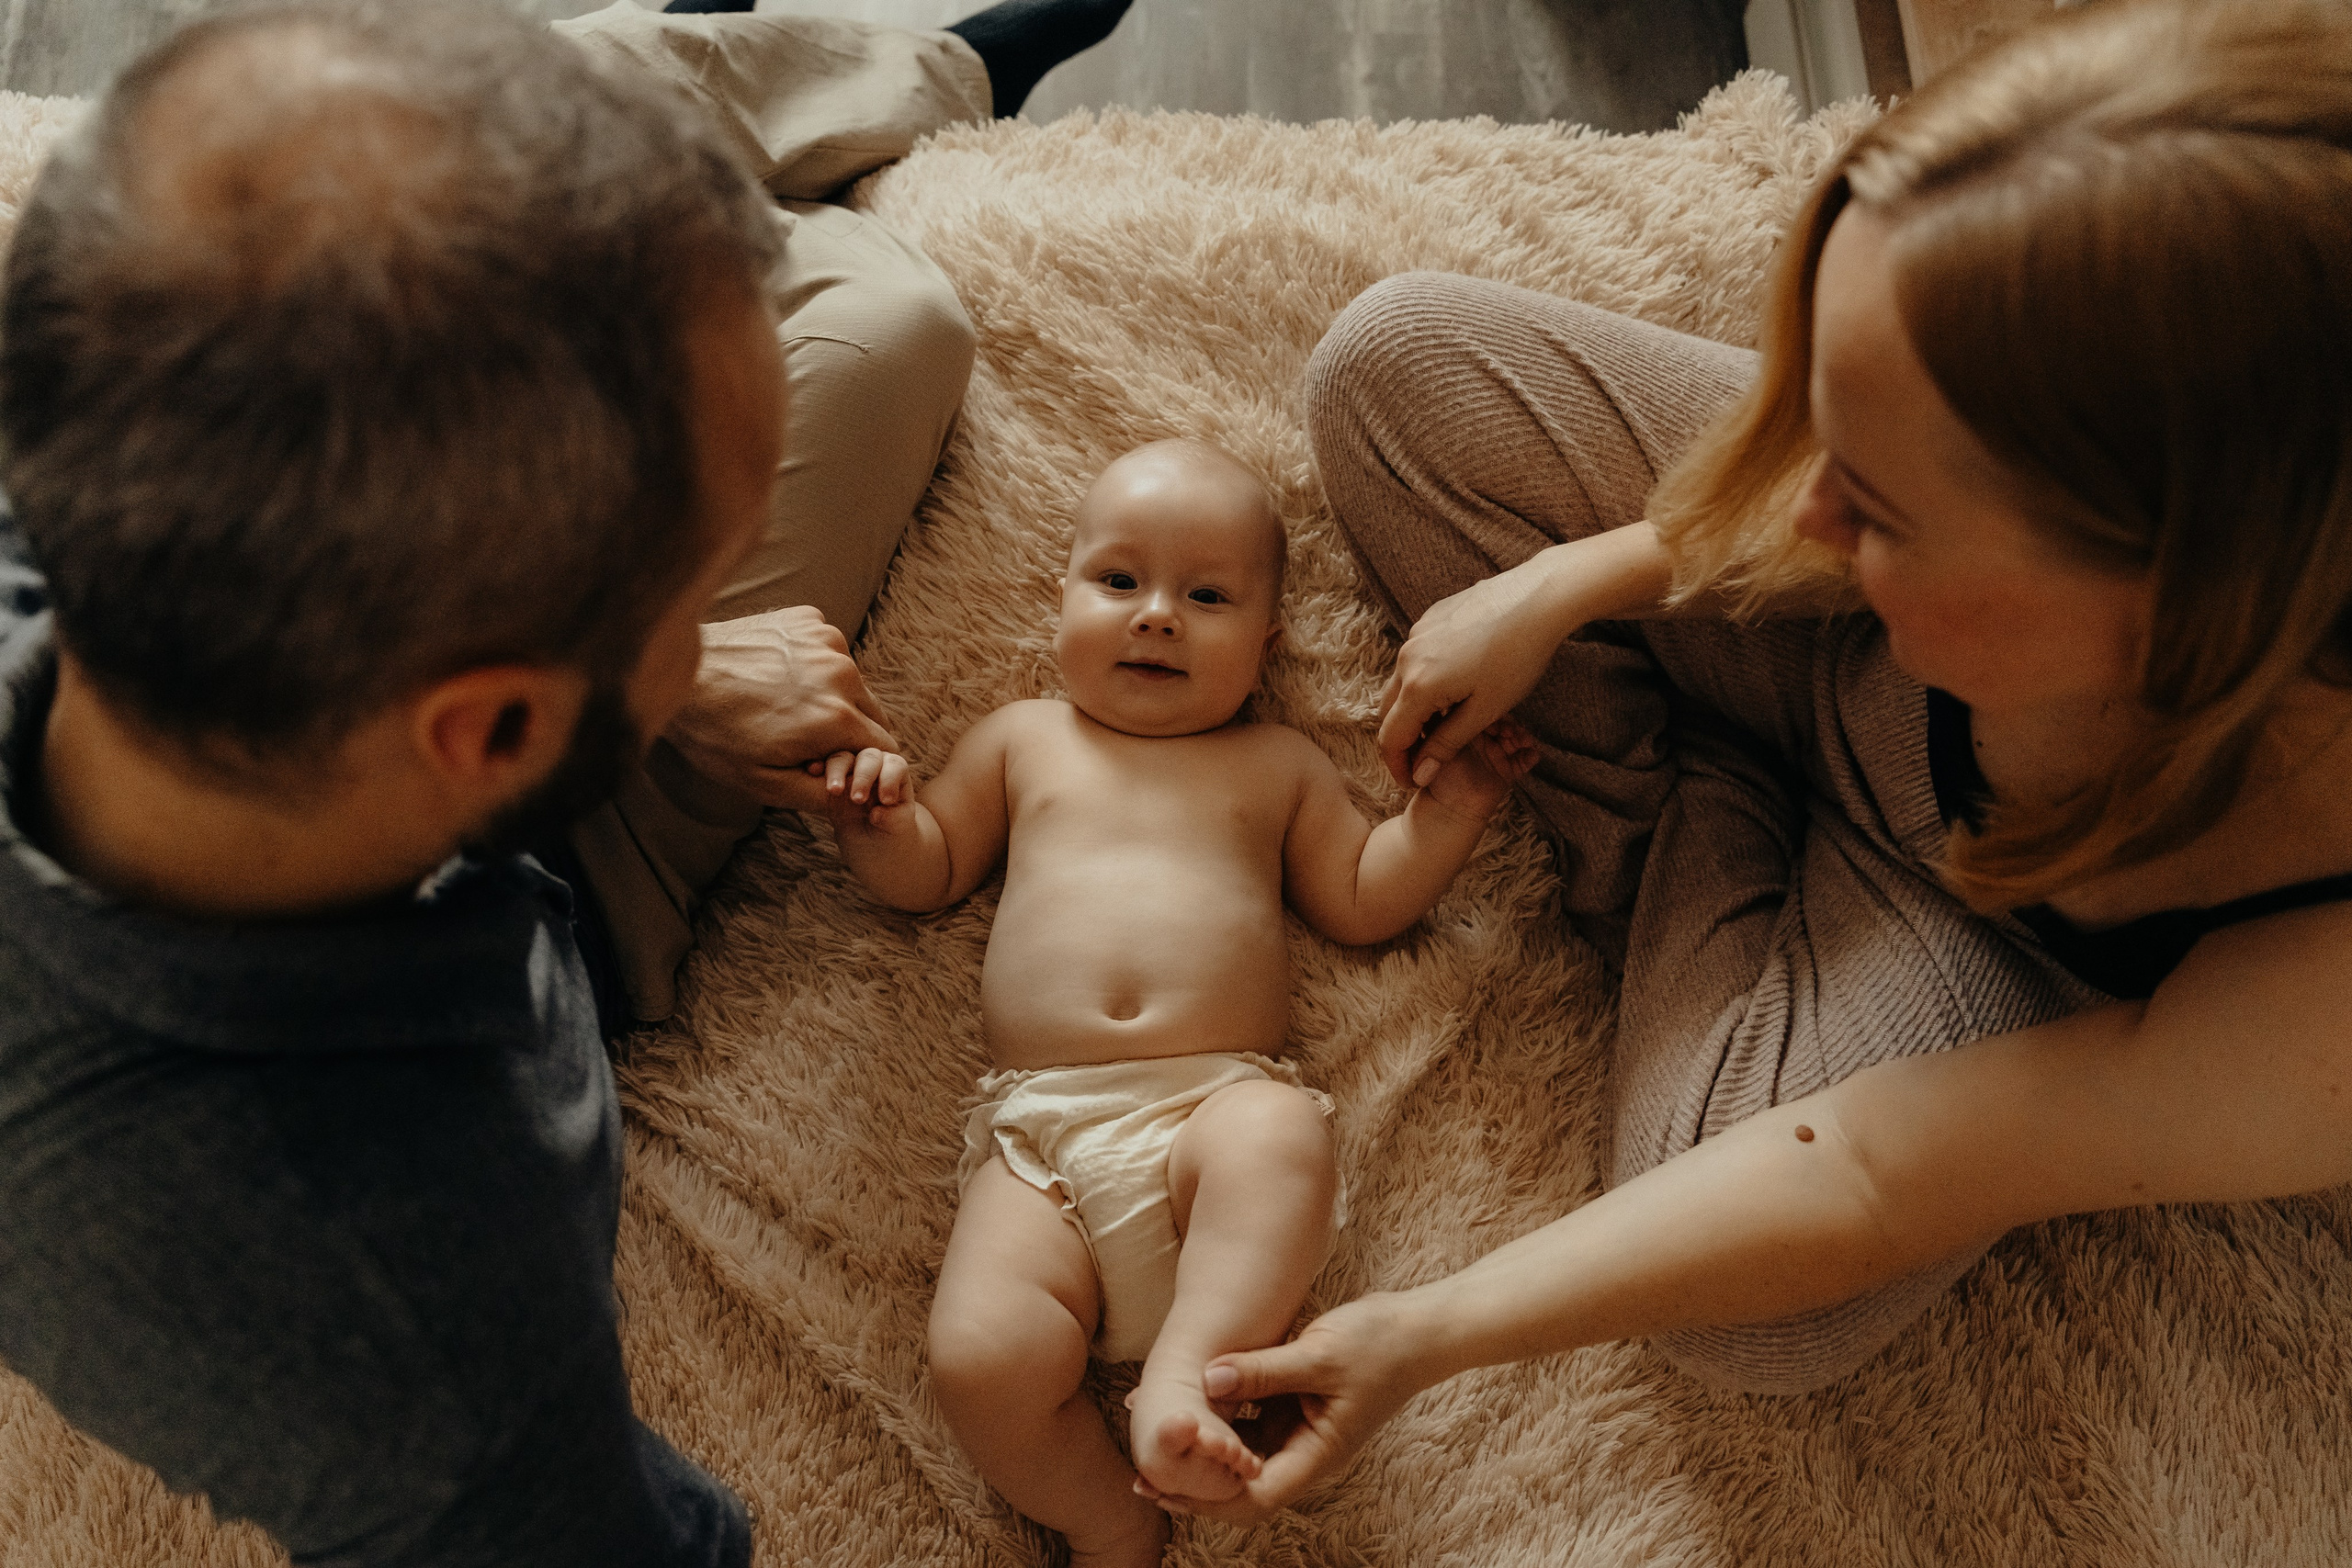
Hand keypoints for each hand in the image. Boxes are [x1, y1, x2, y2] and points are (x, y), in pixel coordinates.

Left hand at [664, 607, 895, 810]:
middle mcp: (842, 673)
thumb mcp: (765, 784)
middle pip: (874, 712)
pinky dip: (815, 664)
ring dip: (834, 695)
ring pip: (852, 680)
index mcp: (837, 719)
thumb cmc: (716, 735)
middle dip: (851, 730)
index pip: (885, 748)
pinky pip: (829, 650)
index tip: (832, 764)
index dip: (862, 763)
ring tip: (787, 705)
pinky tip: (780, 674)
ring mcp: (826, 639)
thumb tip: (859, 801)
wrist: (677, 674)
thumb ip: (822, 797)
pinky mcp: (809, 618)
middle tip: (807, 738)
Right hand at [818, 747, 915, 836]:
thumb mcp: (898, 828)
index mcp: (894, 773)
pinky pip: (820, 768)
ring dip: (837, 771)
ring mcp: (849, 772)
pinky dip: (816, 766)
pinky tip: (813, 772)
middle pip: (869, 757)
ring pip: (842, 758)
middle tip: (857, 800)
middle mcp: (873, 767)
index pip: (894, 765)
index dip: (890, 779)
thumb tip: (876, 813)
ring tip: (834, 791)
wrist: (870, 844)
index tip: (886, 801)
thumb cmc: (890, 831)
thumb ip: (893, 818)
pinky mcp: (829, 782)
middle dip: (863, 775)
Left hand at [1132, 1294, 1435, 1524]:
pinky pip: (1249, 1421)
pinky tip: (1186, 1398)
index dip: (1205, 1499)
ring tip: (1151, 1433)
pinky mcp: (1294, 1406)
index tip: (1163, 1485)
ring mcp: (1298, 1430)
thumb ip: (1264, 1370)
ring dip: (1201, 1448)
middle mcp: (1303, 1452)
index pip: (1254, 1498)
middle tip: (1140, 1473)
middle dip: (1193, 1483)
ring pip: (1240, 1453)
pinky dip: (1219, 1417)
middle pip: (1239, 1486)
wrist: (1418, 1328)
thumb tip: (1208, 1379)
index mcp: (1315, 1455)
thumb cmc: (1378, 1344)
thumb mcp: (1319, 1354)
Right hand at [1377, 554, 1579, 792]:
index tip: (1413, 782)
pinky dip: (1424, 681)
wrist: (1538, 599)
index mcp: (1418, 686)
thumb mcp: (1485, 710)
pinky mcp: (1429, 619)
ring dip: (1414, 709)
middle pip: (1389, 711)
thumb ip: (1448, 743)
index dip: (1398, 767)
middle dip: (1403, 740)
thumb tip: (1421, 774)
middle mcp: (1407, 659)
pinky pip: (1416, 658)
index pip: (1390, 738)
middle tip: (1427, 760)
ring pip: (1402, 683)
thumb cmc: (1518, 657)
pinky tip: (1457, 685)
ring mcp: (1416, 635)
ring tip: (1445, 724)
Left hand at [1418, 716, 1539, 820]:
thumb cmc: (1434, 777)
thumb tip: (1432, 700)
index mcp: (1463, 727)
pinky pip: (1525, 759)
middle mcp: (1482, 737)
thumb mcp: (1431, 746)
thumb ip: (1434, 724)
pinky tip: (1532, 755)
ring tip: (1523, 741)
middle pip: (1502, 720)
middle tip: (1508, 729)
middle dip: (1508, 722)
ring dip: (1522, 736)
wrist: (1447, 810)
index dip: (1488, 710)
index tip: (1490, 715)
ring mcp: (1497, 752)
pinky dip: (1531, 755)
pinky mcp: (1509, 769)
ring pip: (1516, 737)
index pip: (1480, 710)